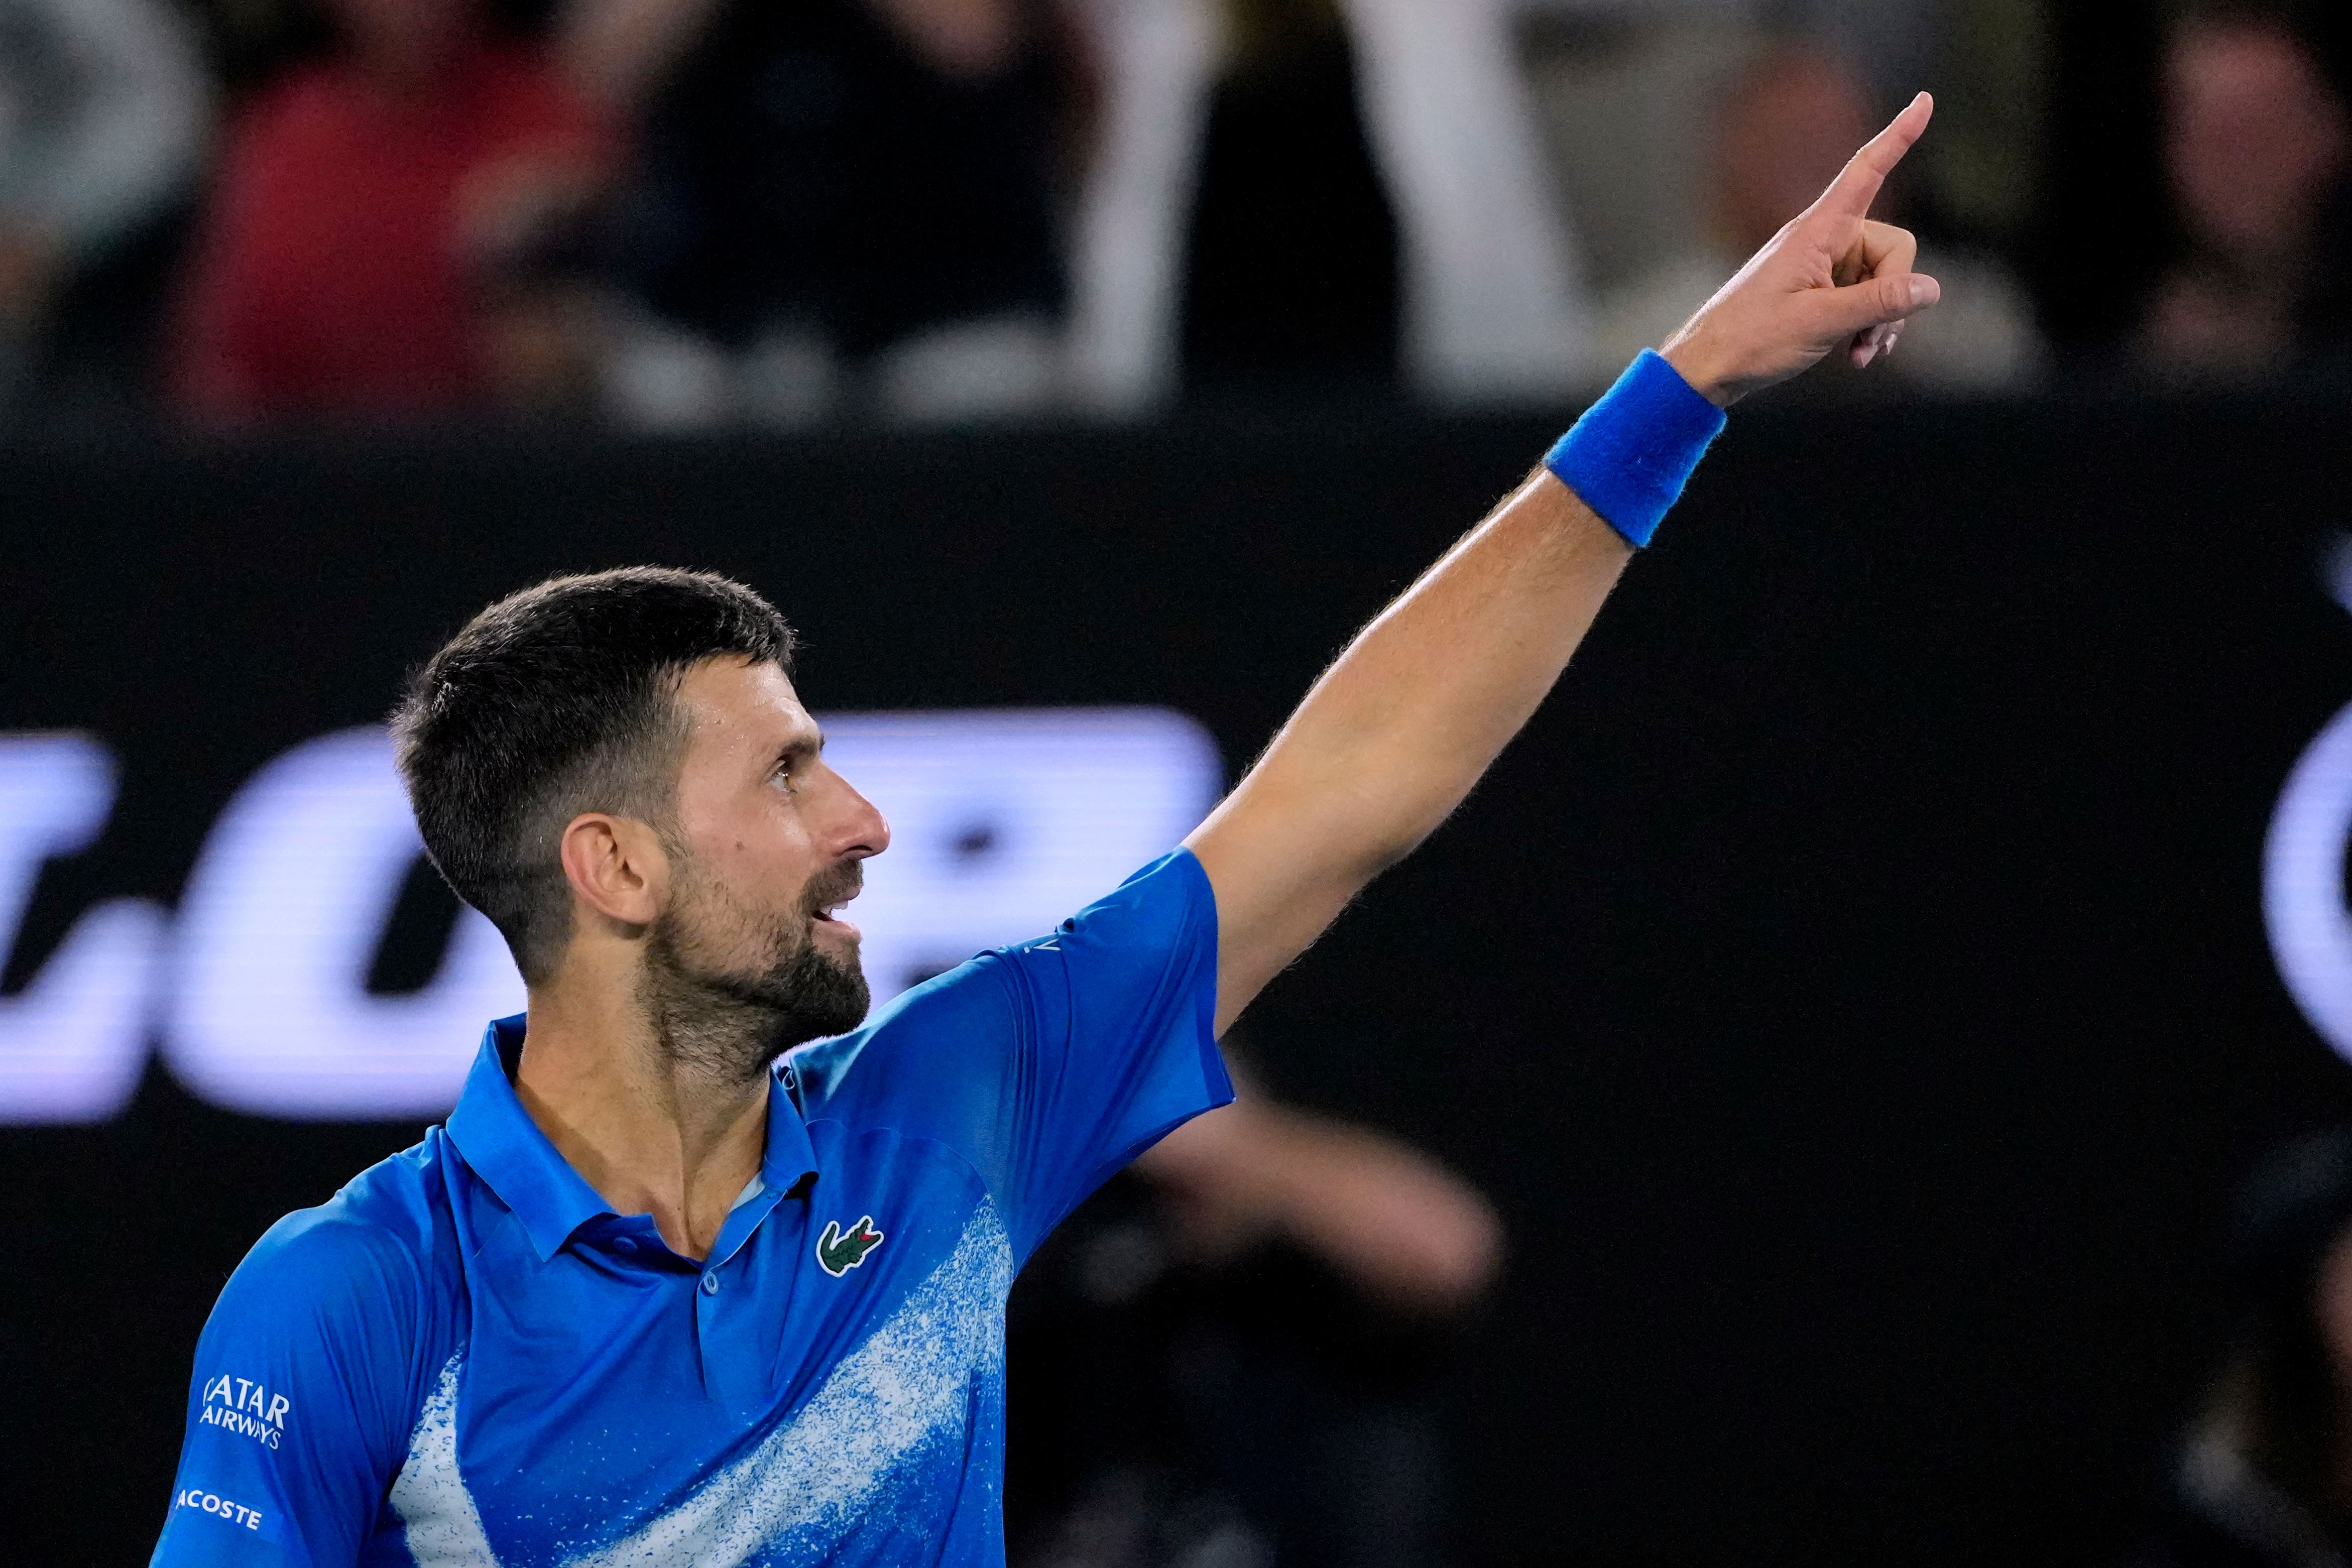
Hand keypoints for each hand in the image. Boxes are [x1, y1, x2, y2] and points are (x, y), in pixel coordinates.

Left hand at [1661, 92, 1941, 406]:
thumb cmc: (1750, 340)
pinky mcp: (1820, 290)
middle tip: (1871, 340)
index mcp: (1818, 232)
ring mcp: (1822, 266)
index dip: (1898, 136)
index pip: (1866, 171)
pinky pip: (1866, 296)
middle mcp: (1823, 240)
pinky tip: (1857, 355)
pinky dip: (1868, 325)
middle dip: (1894, 295)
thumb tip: (1931, 288)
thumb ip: (1878, 302)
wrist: (1707, 368)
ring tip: (1862, 354)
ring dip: (1882, 319)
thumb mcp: (1820, 322)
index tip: (1923, 100)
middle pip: (1894, 248)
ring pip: (1884, 278)